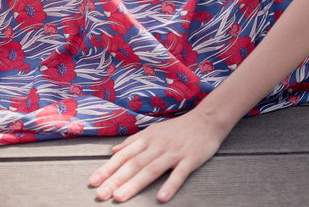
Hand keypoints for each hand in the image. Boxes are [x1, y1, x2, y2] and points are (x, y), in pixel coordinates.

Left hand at [88, 109, 228, 202]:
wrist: (206, 120)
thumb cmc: (179, 128)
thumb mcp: (154, 130)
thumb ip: (133, 141)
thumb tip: (113, 151)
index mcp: (148, 138)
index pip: (124, 155)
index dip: (108, 168)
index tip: (94, 181)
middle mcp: (159, 145)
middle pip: (134, 164)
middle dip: (116, 179)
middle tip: (101, 194)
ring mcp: (174, 152)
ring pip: (152, 169)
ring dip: (135, 184)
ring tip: (121, 197)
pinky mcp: (190, 158)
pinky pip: (179, 173)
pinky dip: (170, 185)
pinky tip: (161, 197)